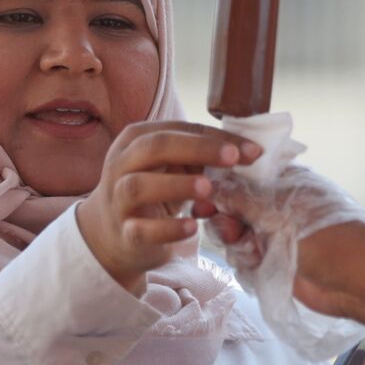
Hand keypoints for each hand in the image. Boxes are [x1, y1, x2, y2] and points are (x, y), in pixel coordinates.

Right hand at [77, 121, 259, 292]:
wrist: (110, 234)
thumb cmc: (152, 190)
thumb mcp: (170, 166)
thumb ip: (199, 156)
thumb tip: (249, 151)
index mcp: (137, 139)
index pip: (179, 129)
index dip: (216, 138)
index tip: (253, 150)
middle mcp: (122, 164)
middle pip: (155, 147)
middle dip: (197, 149)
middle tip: (233, 158)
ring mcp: (119, 199)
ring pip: (140, 185)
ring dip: (177, 185)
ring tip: (208, 189)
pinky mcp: (124, 232)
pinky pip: (142, 229)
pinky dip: (168, 229)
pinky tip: (192, 227)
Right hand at [200, 172, 364, 317]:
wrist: (353, 280)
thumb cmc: (323, 235)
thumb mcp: (277, 212)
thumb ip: (241, 198)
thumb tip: (211, 185)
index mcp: (285, 182)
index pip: (244, 176)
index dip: (222, 184)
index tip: (205, 193)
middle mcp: (279, 206)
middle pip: (235, 206)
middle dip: (225, 216)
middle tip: (223, 225)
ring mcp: (276, 234)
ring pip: (237, 233)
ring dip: (235, 240)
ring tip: (247, 248)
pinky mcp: (274, 260)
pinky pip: (245, 255)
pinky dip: (245, 259)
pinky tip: (254, 262)